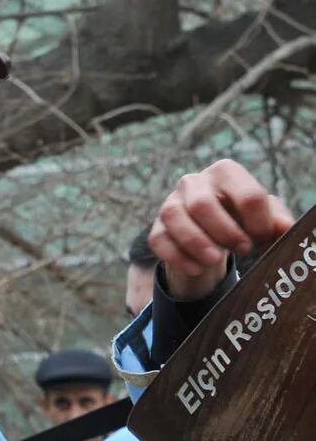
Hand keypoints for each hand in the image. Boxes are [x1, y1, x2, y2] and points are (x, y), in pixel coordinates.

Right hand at [149, 159, 294, 301]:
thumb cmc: (241, 216)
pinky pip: (158, 239)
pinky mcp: (157, 225)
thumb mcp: (263, 215)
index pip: (247, 195)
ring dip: (196, 243)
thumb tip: (284, 229)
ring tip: (215, 261)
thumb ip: (276, 220)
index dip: (260, 223)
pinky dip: (177, 257)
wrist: (210, 227)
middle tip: (243, 249)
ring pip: (174, 217)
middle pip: (202, 204)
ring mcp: (171, 202)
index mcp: (226, 172)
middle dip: (226, 232)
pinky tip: (197, 268)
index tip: (263, 238)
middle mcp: (194, 181)